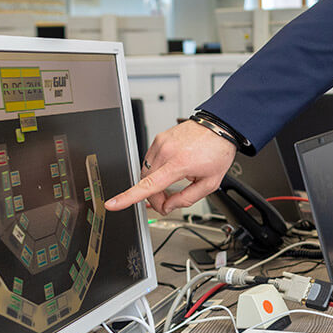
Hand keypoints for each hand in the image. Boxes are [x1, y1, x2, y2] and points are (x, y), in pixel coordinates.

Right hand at [104, 120, 236, 214]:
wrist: (220, 127)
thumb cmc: (218, 151)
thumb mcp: (210, 182)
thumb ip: (187, 199)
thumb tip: (168, 206)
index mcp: (179, 163)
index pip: (149, 185)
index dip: (128, 197)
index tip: (112, 204)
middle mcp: (166, 151)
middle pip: (146, 183)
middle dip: (156, 197)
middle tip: (170, 201)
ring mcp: (161, 143)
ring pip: (146, 173)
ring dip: (155, 184)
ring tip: (173, 184)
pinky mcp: (159, 138)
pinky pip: (150, 161)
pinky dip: (156, 170)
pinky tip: (170, 170)